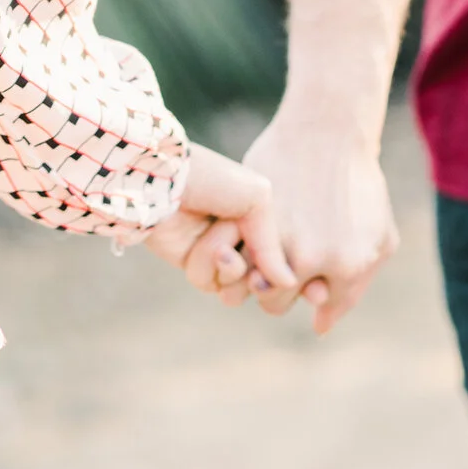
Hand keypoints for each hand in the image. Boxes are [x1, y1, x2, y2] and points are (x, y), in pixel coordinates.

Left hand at [142, 145, 294, 304]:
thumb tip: (288, 283)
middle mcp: (244, 239)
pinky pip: (210, 284)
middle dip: (256, 268)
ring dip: (230, 268)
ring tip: (220, 246)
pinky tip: (197, 245)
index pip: (288, 259)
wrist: (163, 181)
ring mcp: (219, 255)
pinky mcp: (194, 265)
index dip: (290, 272)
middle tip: (243, 245)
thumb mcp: (257, 198)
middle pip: (265, 281)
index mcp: (264, 218)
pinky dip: (205, 267)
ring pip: (239, 288)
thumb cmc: (213, 180)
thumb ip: (274, 244)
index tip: (305, 281)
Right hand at [242, 110, 398, 333]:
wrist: (329, 130)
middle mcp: (310, 256)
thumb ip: (353, 290)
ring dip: (245, 268)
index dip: (308, 291)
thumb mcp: (379, 238)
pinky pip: (228, 249)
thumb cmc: (359, 185)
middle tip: (273, 260)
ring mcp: (276, 234)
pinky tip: (239, 229)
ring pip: (244, 281)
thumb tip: (318, 326)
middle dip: (271, 287)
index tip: (303, 272)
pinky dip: (230, 245)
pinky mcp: (249, 211)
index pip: (314, 305)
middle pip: (272, 302)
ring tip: (251, 246)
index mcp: (347, 265)